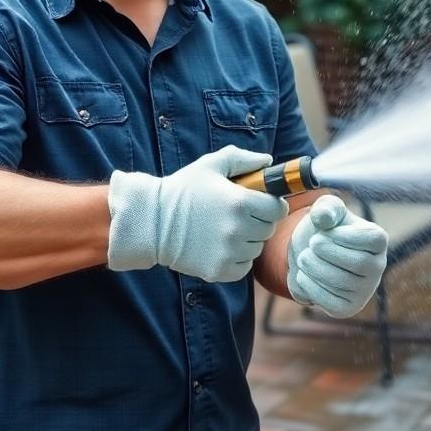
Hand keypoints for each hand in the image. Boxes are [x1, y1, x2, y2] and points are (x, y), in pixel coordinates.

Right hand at [107, 146, 288, 281]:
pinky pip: (244, 266)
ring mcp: (228, 253)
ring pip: (256, 248)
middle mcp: (238, 230)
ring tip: (224, 229)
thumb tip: (268, 161)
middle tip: (236, 214)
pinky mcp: (218, 271)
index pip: (278, 208)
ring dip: (247, 239)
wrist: (151, 222)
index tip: (259, 202)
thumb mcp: (211, 165)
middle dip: (258, 220)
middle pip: (268, 228)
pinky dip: (237, 258)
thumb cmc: (182, 190)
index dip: (271, 204)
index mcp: (240, 203)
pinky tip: (219, 245)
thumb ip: (243, 159)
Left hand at [287, 195, 388, 317]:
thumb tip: (323, 217)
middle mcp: (377, 267)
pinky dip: (312, 287)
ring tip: (303, 258)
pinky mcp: (348, 307)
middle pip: (359, 263)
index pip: (372, 240)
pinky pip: (331, 301)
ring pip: (343, 283)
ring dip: (316, 269)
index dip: (345, 236)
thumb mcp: (326, 210)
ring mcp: (364, 290)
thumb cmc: (326, 229)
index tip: (324, 231)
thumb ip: (326, 207)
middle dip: (329, 253)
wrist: (314, 255)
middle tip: (310, 245)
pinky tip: (303, 275)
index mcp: (378, 240)